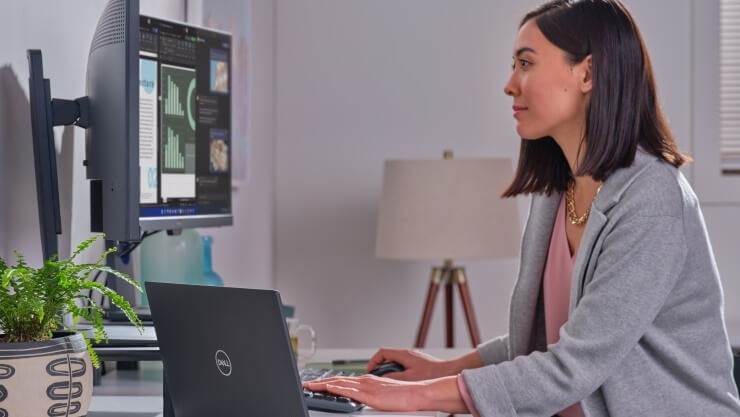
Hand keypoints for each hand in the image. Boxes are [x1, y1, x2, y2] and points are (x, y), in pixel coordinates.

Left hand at [302, 374, 466, 413]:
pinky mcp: (370, 394)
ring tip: (310, 386)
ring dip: (323, 384)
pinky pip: (349, 390)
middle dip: (320, 382)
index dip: (329, 382)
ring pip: (339, 383)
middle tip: (307, 383)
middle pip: (338, 380)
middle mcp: (365, 381)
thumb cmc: (406, 396)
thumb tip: (365, 399)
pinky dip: (336, 388)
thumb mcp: (385, 394)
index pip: (344, 381)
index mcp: (368, 381)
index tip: (317, 384)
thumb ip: (373, 395)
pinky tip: (327, 388)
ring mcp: (367, 387)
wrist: (418, 393)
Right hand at [367, 348, 463, 380]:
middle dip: (381, 367)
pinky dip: (399, 373)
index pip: (382, 353)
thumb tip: (383, 378)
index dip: (373, 361)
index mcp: (404, 354)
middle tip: (377, 377)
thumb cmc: (433, 373)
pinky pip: (403, 367)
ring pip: (396, 363)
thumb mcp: (409, 378)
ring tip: (389, 382)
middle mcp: (408, 354)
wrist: (449, 372)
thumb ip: (393, 377)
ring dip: (390, 371)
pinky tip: (401, 383)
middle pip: (388, 357)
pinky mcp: (418, 364)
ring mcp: (413, 359)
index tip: (370, 369)